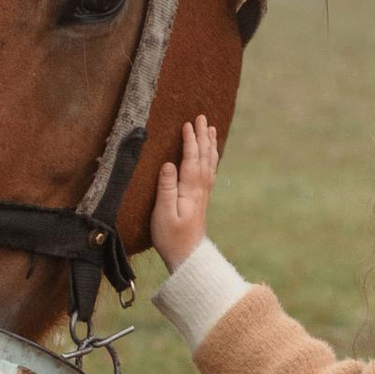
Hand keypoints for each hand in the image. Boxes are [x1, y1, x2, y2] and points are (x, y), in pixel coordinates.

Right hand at [151, 113, 220, 266]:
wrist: (187, 256)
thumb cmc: (171, 237)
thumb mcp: (163, 213)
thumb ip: (166, 188)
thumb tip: (168, 164)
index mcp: (190, 190)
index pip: (191, 159)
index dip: (190, 141)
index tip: (188, 123)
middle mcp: (200, 189)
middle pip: (204, 157)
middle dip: (203, 136)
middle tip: (202, 117)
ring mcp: (203, 194)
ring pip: (209, 163)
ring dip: (210, 145)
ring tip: (211, 129)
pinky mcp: (201, 200)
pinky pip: (209, 172)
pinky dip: (211, 158)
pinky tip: (211, 154)